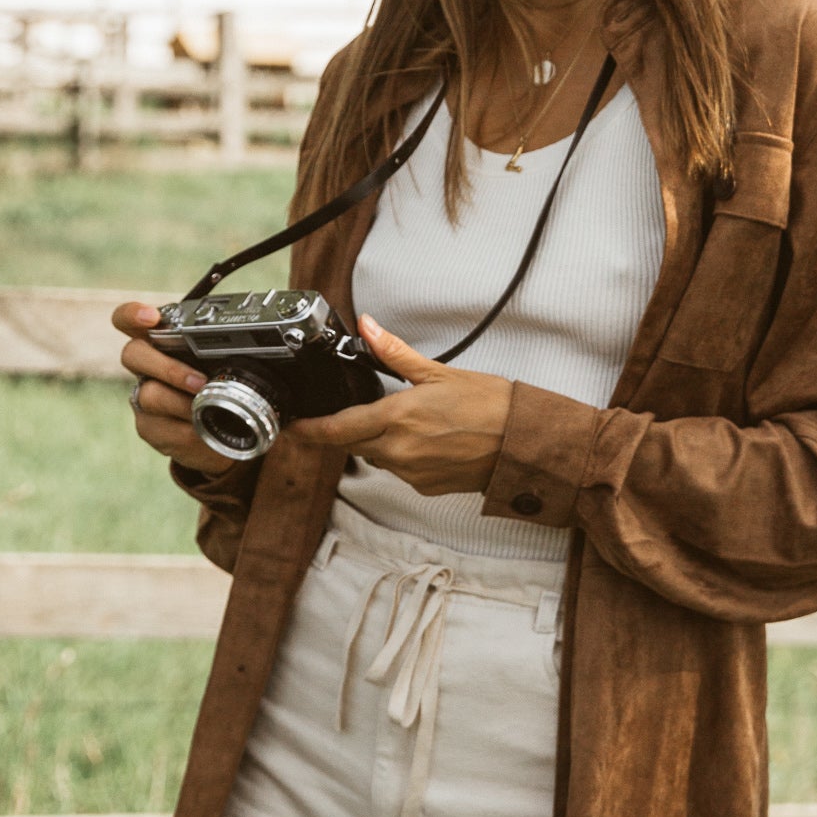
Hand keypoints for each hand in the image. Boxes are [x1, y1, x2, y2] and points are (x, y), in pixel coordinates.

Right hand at [112, 299, 230, 477]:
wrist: (218, 434)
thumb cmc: (221, 387)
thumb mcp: (234, 364)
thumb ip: (245, 348)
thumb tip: (294, 340)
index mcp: (163, 340)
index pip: (130, 320)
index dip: (134, 314)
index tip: (150, 317)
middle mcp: (147, 366)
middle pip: (133, 354)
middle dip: (167, 367)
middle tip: (199, 382)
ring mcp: (145, 396)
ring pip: (149, 394)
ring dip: (182, 404)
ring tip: (206, 409)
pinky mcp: (149, 427)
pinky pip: (161, 428)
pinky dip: (186, 431)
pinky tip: (201, 431)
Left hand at [288, 317, 512, 495]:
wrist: (522, 443)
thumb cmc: (489, 405)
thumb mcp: (438, 373)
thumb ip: (394, 354)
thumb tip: (369, 329)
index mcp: (397, 418)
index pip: (337, 429)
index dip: (309, 431)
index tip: (293, 427)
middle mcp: (398, 451)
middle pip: (351, 444)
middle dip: (345, 431)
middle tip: (352, 413)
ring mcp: (411, 473)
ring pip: (377, 456)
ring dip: (379, 440)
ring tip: (408, 421)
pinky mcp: (425, 487)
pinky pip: (400, 470)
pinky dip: (403, 455)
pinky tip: (427, 440)